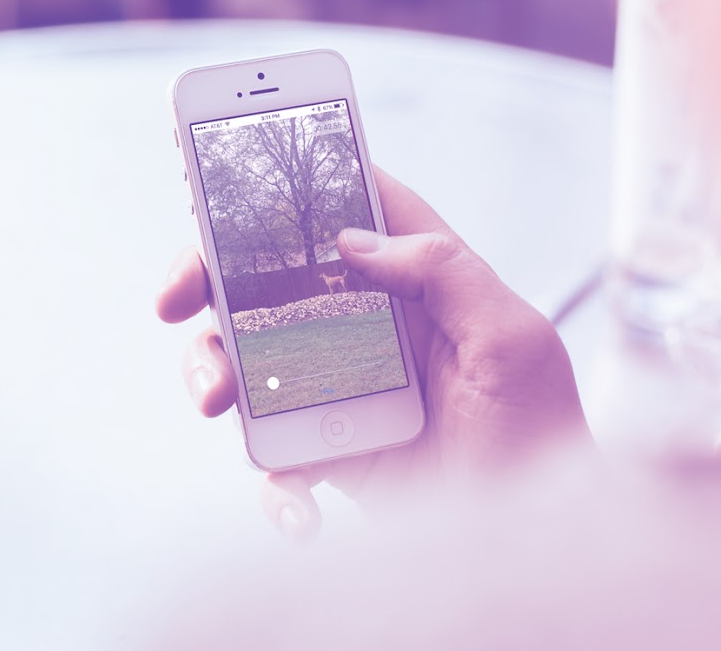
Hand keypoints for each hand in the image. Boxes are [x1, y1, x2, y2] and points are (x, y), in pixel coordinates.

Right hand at [156, 167, 589, 538]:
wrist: (537, 544)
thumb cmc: (544, 439)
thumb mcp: (514, 340)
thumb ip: (446, 271)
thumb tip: (354, 238)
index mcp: (416, 287)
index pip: (346, 212)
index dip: (288, 186)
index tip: (222, 177)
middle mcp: (367, 330)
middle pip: (267, 281)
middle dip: (208, 279)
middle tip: (176, 297)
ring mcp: (339, 393)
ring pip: (245, 363)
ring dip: (212, 374)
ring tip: (216, 400)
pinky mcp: (327, 459)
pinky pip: (272, 463)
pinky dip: (274, 488)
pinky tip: (302, 513)